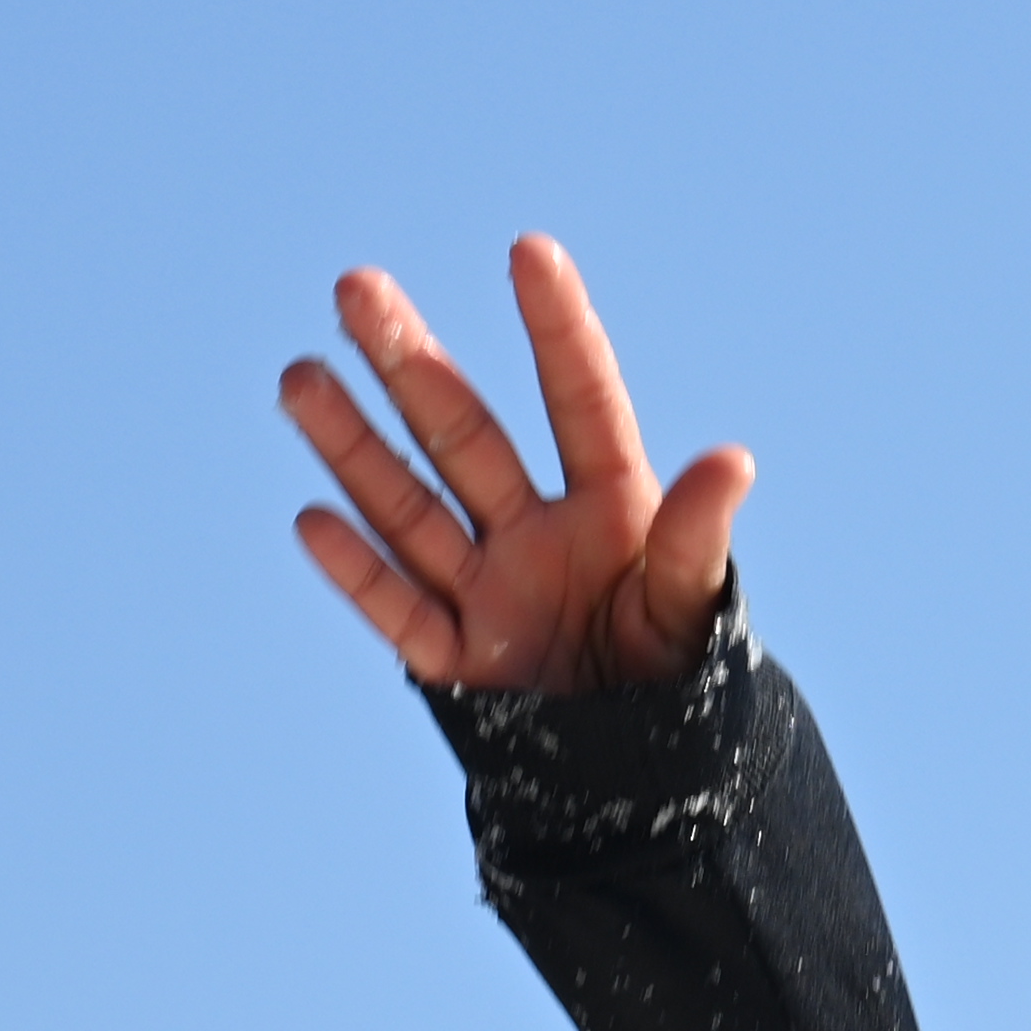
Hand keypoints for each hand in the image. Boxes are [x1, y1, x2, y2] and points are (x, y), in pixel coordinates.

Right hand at [278, 236, 750, 694]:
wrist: (656, 780)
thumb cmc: (688, 679)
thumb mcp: (695, 609)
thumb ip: (696, 540)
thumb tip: (731, 460)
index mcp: (613, 508)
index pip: (580, 401)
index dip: (557, 329)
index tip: (528, 250)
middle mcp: (539, 535)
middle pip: (464, 437)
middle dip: (410, 364)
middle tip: (357, 288)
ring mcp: (491, 594)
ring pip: (410, 509)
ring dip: (354, 447)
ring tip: (299, 376)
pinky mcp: (460, 666)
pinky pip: (402, 615)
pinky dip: (359, 574)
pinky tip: (313, 518)